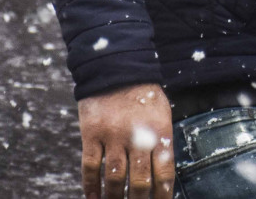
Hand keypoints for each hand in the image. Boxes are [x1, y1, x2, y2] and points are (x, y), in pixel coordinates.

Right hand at [78, 83, 174, 198]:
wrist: (116, 68)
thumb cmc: (143, 96)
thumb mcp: (162, 115)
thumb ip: (161, 143)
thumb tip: (161, 178)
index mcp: (159, 132)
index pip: (164, 173)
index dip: (162, 195)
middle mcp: (137, 137)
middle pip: (139, 181)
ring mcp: (113, 136)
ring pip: (114, 178)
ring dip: (114, 198)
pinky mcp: (92, 134)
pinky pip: (91, 167)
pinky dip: (91, 186)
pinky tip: (93, 197)